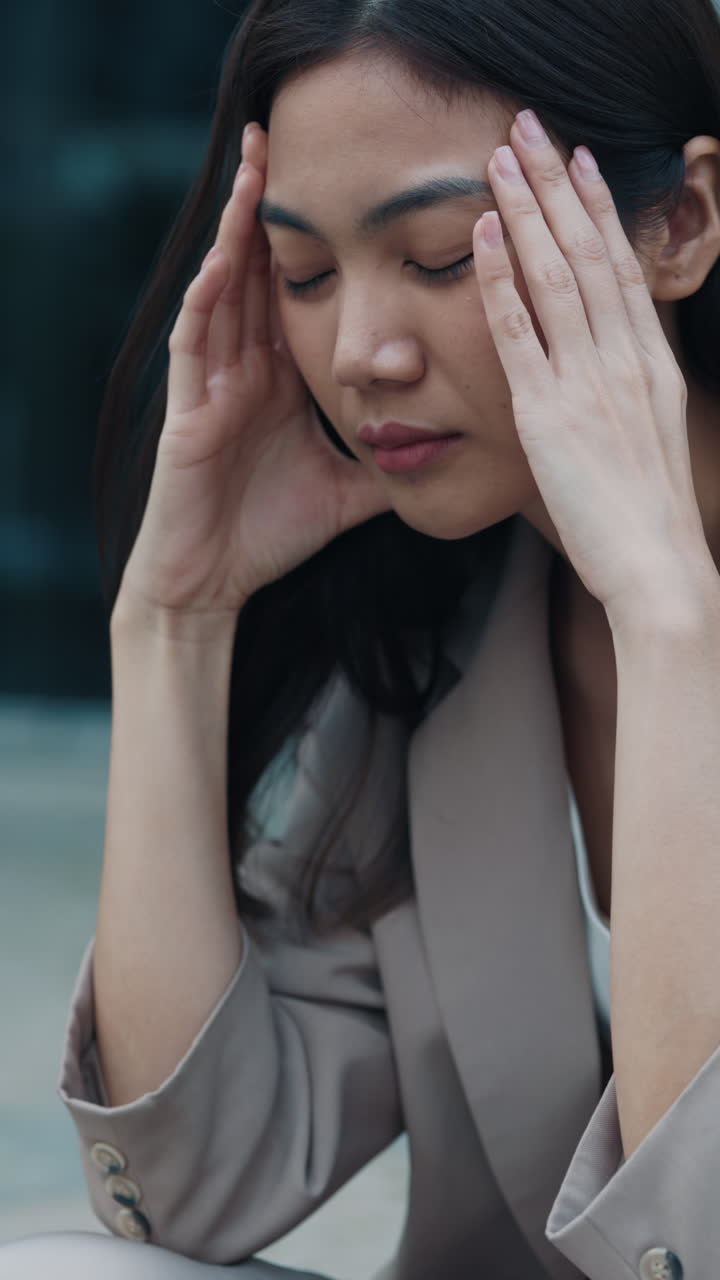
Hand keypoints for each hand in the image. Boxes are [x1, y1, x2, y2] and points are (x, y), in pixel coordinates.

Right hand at [118, 123, 389, 623]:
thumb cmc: (272, 534)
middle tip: (288, 139)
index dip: (316, 240)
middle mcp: (246, 370)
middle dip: (272, 208)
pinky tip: (225, 254)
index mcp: (281, 381)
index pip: (299, 294)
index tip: (349, 190)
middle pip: (260, 273)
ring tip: (254, 167)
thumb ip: (395, 463)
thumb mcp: (352, 491)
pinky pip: (197, 342)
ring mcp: (213, 385)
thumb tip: (458, 452)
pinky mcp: (188, 410)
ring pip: (225, 291)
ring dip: (235, 229)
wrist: (215, 582)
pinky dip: (210, 297)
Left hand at [472, 109, 713, 630]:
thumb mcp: (650, 437)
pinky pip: (520, 331)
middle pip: (589, 250)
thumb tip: (600, 368)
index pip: (621, 265)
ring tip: (500, 157)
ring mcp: (588, 381)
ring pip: (556, 275)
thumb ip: (624, 392)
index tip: (576, 161)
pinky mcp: (548, 413)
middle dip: (556, 184)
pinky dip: (501, 280)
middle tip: (529, 128)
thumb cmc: (648, 515)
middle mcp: (624, 358)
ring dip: (525, 211)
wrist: (656, 565)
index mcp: (650, 362)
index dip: (597, 207)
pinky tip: (483, 237)